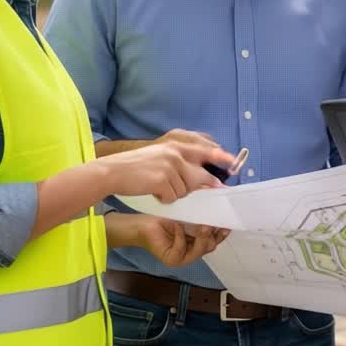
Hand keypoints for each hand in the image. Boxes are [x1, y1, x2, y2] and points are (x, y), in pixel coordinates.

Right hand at [99, 138, 235, 202]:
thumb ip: (179, 163)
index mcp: (175, 146)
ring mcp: (169, 166)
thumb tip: (200, 179)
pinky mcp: (163, 179)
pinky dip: (163, 199)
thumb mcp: (159, 157)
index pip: (203, 150)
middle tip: (208, 193)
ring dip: (173, 194)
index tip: (233, 162)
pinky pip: (172, 197)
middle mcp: (175, 154)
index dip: (220, 156)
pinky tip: (152, 192)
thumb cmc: (134, 168)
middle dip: (202, 187)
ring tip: (157, 187)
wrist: (112, 172)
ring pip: (184, 191)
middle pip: (198, 177)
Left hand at [131, 216, 228, 266]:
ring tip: (203, 227)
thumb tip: (218, 205)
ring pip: (198, 251)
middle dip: (213, 236)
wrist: (144, 225)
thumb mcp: (187, 215)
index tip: (227, 225)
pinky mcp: (172, 259)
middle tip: (212, 224)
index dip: (221, 234)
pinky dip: (181, 237)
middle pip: (209, 247)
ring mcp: (182, 258)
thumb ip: (201, 215)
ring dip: (201, 239)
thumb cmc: (166, 219)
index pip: (214, 240)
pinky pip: (181, 250)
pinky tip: (178, 226)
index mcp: (198, 242)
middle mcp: (192, 252)